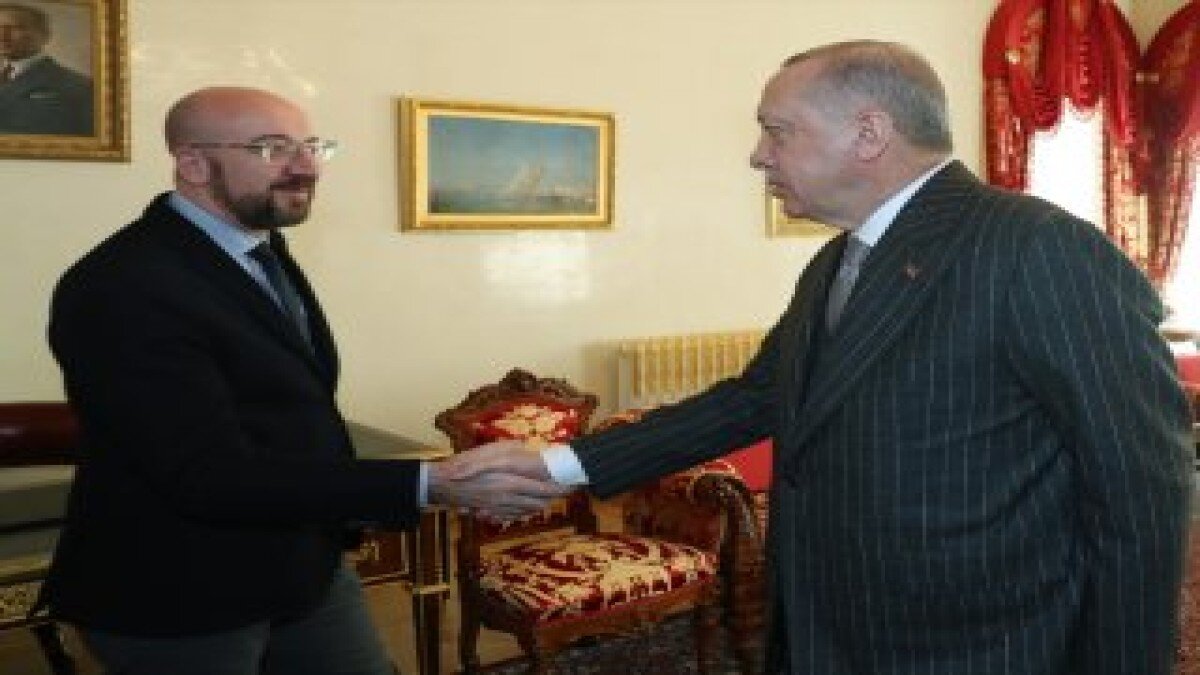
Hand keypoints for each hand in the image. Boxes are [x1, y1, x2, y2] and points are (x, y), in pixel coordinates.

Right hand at [427, 440, 570, 521]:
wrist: (444, 484)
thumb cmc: (467, 463)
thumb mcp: (493, 450)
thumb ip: (515, 451)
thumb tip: (531, 451)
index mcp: (512, 483)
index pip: (544, 489)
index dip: (560, 488)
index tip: (573, 484)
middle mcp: (510, 500)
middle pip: (540, 502)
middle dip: (555, 497)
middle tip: (567, 490)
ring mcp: (501, 509)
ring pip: (529, 511)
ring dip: (543, 504)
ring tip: (553, 497)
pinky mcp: (492, 513)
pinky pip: (515, 516)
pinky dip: (526, 512)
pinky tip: (530, 507)